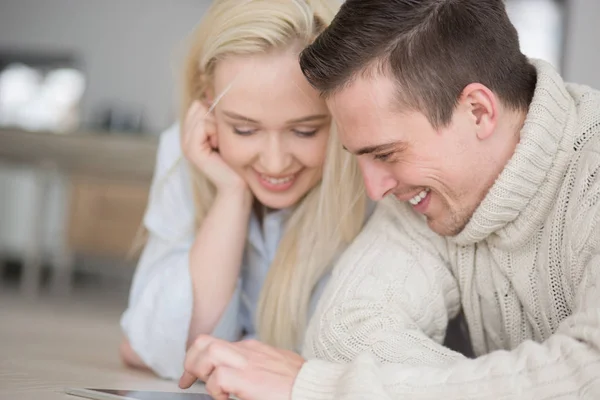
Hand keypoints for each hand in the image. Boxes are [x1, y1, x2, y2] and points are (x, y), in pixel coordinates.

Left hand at [179, 335, 304, 399]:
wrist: (315, 387)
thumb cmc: (299, 383)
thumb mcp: (274, 367)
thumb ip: (256, 366)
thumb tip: (241, 380)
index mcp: (252, 349)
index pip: (215, 344)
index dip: (197, 358)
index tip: (192, 374)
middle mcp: (247, 351)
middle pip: (204, 342)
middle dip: (191, 361)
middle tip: (189, 380)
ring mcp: (248, 362)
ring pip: (208, 352)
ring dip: (200, 370)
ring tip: (207, 387)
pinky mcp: (249, 378)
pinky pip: (219, 377)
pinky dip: (215, 389)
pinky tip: (225, 399)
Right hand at [182, 101, 247, 193]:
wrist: (238, 185)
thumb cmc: (237, 159)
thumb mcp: (226, 133)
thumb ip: (218, 116)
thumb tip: (215, 93)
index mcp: (192, 132)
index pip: (198, 103)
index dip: (215, 112)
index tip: (224, 131)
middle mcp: (186, 136)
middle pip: (198, 105)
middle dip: (215, 117)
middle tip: (222, 138)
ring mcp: (186, 143)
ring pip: (201, 112)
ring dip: (216, 125)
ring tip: (221, 143)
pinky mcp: (192, 150)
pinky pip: (202, 124)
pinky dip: (215, 131)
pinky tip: (219, 146)